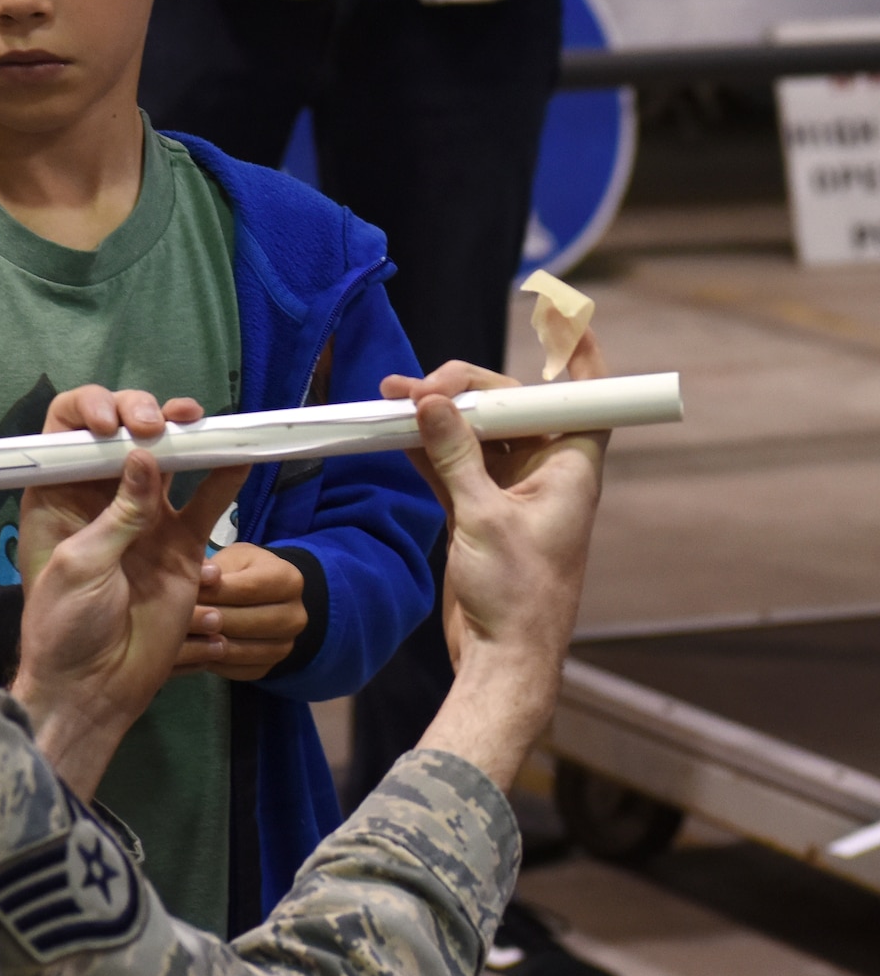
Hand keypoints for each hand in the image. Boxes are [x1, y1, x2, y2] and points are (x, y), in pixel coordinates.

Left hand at [10, 386, 248, 798]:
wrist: (93, 686)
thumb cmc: (65, 624)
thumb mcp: (81, 564)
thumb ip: (117, 513)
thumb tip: (144, 457)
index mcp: (59, 495)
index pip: (69, 432)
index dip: (89, 412)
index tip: (109, 422)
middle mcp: (101, 498)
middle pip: (124, 437)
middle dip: (141, 415)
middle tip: (155, 422)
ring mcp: (145, 520)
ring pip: (169, 462)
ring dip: (184, 436)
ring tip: (198, 421)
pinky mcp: (180, 546)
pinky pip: (206, 504)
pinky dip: (224, 478)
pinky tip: (241, 456)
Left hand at [177, 542, 305, 679]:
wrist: (262, 600)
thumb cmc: (240, 572)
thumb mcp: (231, 559)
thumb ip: (214, 567)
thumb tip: (197, 576)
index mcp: (289, 581)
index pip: (246, 589)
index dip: (212, 592)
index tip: (182, 591)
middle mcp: (295, 616)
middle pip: (242, 622)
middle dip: (205, 619)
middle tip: (173, 616)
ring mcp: (285, 646)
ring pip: (237, 649)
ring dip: (204, 643)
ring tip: (177, 634)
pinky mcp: (269, 668)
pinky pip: (235, 669)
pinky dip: (210, 660)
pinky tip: (191, 648)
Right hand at [397, 332, 608, 788]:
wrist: (503, 661)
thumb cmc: (518, 598)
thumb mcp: (483, 518)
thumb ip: (456, 456)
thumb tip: (432, 402)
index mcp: (571, 469)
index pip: (585, 397)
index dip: (579, 355)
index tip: (565, 314)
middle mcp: (546, 474)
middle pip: (512, 406)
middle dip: (467, 387)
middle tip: (418, 388)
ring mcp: (510, 493)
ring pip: (477, 433)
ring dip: (438, 416)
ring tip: (391, 399)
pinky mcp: (478, 512)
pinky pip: (453, 463)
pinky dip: (427, 447)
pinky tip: (396, 431)